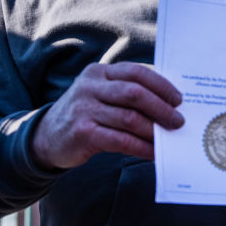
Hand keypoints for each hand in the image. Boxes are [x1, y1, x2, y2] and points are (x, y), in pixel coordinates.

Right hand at [31, 62, 183, 169]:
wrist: (46, 137)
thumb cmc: (85, 114)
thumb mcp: (101, 95)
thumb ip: (127, 94)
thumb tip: (169, 104)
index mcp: (100, 72)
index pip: (136, 72)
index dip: (161, 85)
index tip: (178, 99)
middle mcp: (90, 86)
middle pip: (135, 93)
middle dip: (161, 108)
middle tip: (178, 121)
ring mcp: (84, 108)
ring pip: (129, 118)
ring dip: (154, 130)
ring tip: (169, 138)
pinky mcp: (83, 132)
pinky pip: (120, 140)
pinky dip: (141, 147)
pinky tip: (153, 153)